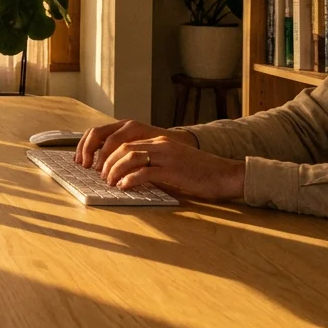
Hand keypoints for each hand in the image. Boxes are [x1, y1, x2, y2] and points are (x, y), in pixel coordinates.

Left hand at [101, 137, 245, 199]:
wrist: (226, 175)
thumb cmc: (200, 173)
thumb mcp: (172, 163)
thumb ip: (153, 164)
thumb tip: (130, 175)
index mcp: (159, 141)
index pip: (125, 141)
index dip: (109, 154)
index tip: (100, 167)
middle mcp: (160, 144)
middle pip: (123, 147)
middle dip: (107, 162)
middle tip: (101, 176)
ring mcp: (167, 156)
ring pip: (130, 157)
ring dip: (115, 170)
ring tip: (110, 182)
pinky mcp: (173, 170)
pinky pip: (145, 172)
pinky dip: (130, 179)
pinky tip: (124, 187)